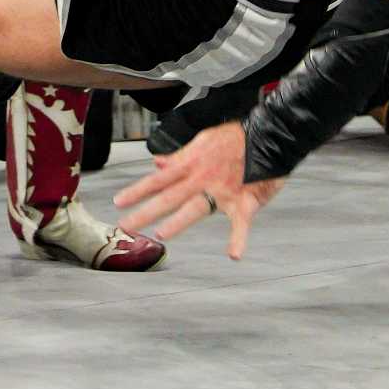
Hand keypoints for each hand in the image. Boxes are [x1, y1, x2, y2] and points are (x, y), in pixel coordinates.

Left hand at [112, 122, 285, 258]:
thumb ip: (181, 156)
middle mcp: (203, 178)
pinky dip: (239, 238)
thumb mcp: (204, 140)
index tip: (118, 202)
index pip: (159, 179)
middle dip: (147, 211)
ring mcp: (223, 190)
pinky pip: (241, 222)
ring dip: (180, 221)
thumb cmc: (237, 138)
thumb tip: (157, 163)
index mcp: (192, 164)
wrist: (270, 133)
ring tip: (161, 234)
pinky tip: (233, 254)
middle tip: (126, 225)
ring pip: (197, 207)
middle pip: (170, 196)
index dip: (138, 190)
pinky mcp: (245, 200)